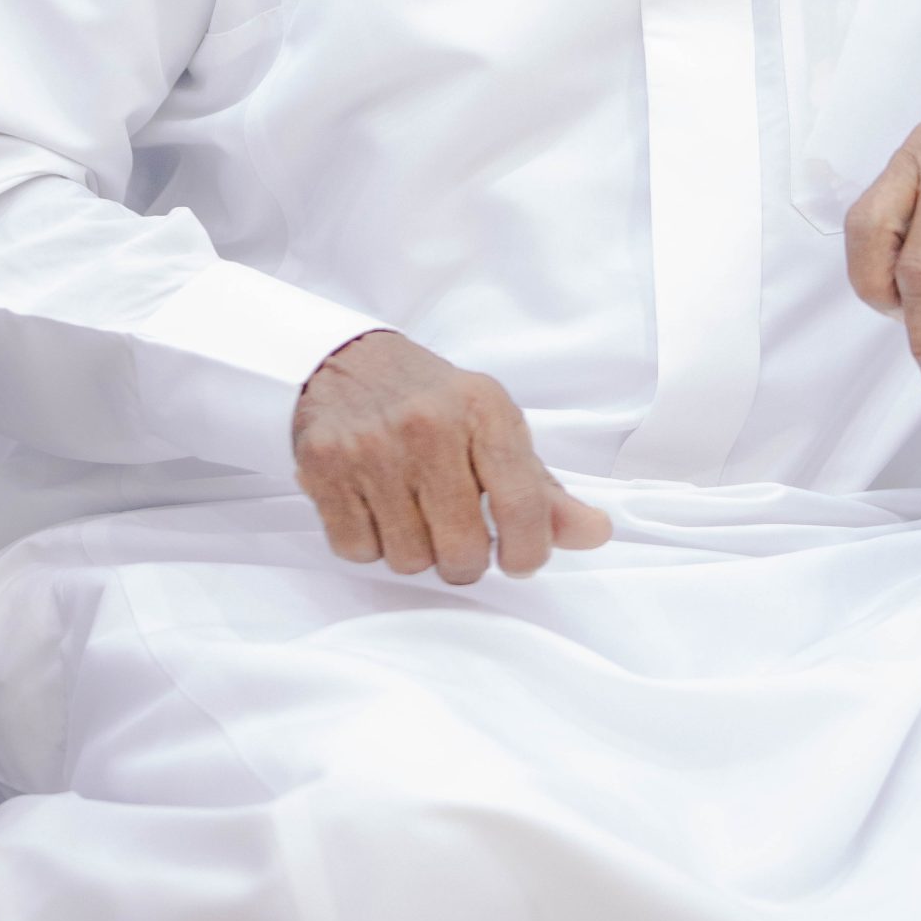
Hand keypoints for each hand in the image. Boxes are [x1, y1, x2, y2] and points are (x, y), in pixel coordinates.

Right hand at [293, 330, 612, 582]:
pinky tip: (376, 507)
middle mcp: (429, 425)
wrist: (351, 361)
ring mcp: (372, 447)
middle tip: (460, 537)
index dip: (528, 550)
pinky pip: (358, 551)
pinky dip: (371, 544)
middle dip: (465, 560)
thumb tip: (597, 533)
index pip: (523, 505)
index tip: (520, 557)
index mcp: (485, 409)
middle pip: (462, 550)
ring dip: (416, 552)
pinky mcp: (323, 467)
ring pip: (409, 559)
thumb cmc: (436, 402)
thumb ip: (544, 490)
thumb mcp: (496, 427)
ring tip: (414, 512)